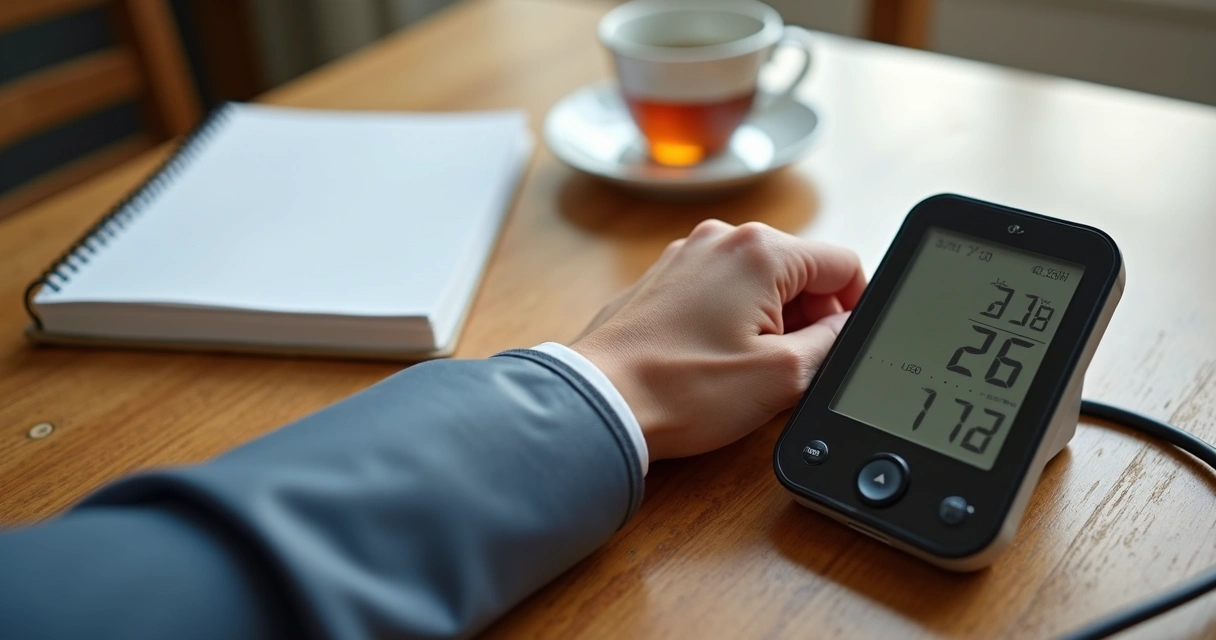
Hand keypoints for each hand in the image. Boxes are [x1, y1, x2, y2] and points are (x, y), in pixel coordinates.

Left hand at [573, 220, 865, 461]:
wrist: (600, 401)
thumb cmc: (682, 390)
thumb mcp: (782, 376)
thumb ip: (831, 343)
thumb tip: (846, 327)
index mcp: (759, 250)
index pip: (842, 264)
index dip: (855, 308)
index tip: (843, 343)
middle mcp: (721, 238)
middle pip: (798, 270)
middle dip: (808, 318)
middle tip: (792, 368)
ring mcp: (686, 255)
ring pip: (757, 281)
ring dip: (769, 321)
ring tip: (746, 369)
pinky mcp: (661, 278)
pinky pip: (718, 290)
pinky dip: (730, 320)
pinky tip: (713, 361)